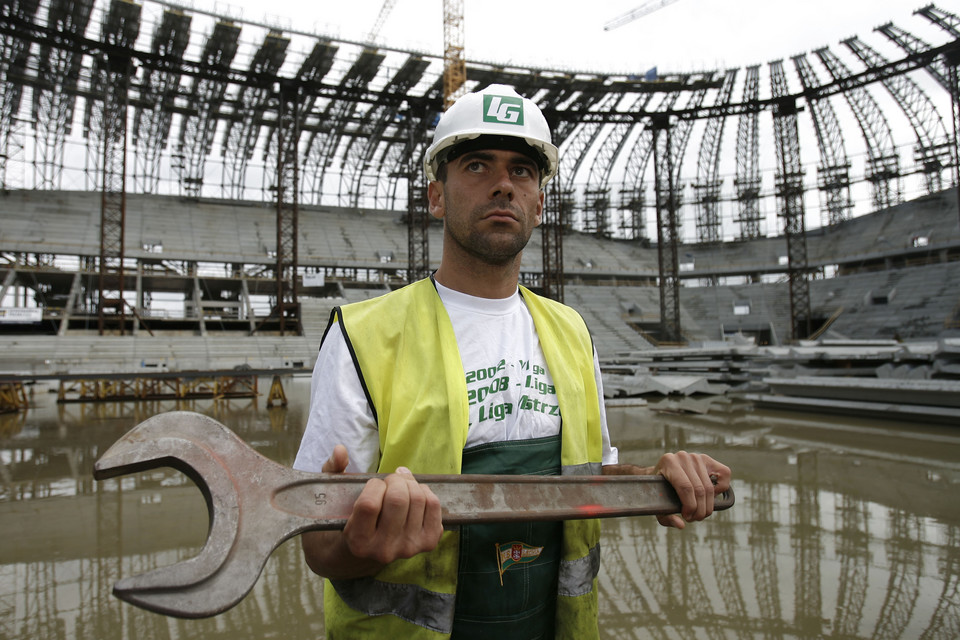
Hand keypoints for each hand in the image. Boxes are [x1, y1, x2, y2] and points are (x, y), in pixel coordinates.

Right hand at [323, 445, 443, 566]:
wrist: (367, 551)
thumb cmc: (350, 517)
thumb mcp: (335, 496)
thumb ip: (333, 470)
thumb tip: (340, 450)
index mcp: (358, 541)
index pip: (370, 504)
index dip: (374, 485)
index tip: (373, 484)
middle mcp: (384, 550)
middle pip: (398, 500)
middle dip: (395, 480)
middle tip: (390, 481)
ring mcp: (408, 548)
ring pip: (418, 499)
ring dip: (410, 483)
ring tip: (401, 485)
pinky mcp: (427, 543)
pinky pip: (434, 505)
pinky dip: (426, 492)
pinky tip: (413, 494)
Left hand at [653, 451, 729, 529]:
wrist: (661, 472)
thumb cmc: (660, 490)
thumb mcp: (658, 504)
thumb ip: (667, 517)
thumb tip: (681, 525)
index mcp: (669, 462)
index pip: (686, 487)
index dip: (690, 506)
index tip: (687, 517)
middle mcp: (683, 457)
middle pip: (700, 489)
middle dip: (699, 510)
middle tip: (694, 518)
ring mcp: (696, 457)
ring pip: (710, 487)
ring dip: (708, 506)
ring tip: (700, 512)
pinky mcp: (707, 459)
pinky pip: (724, 474)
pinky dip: (721, 490)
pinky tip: (709, 497)